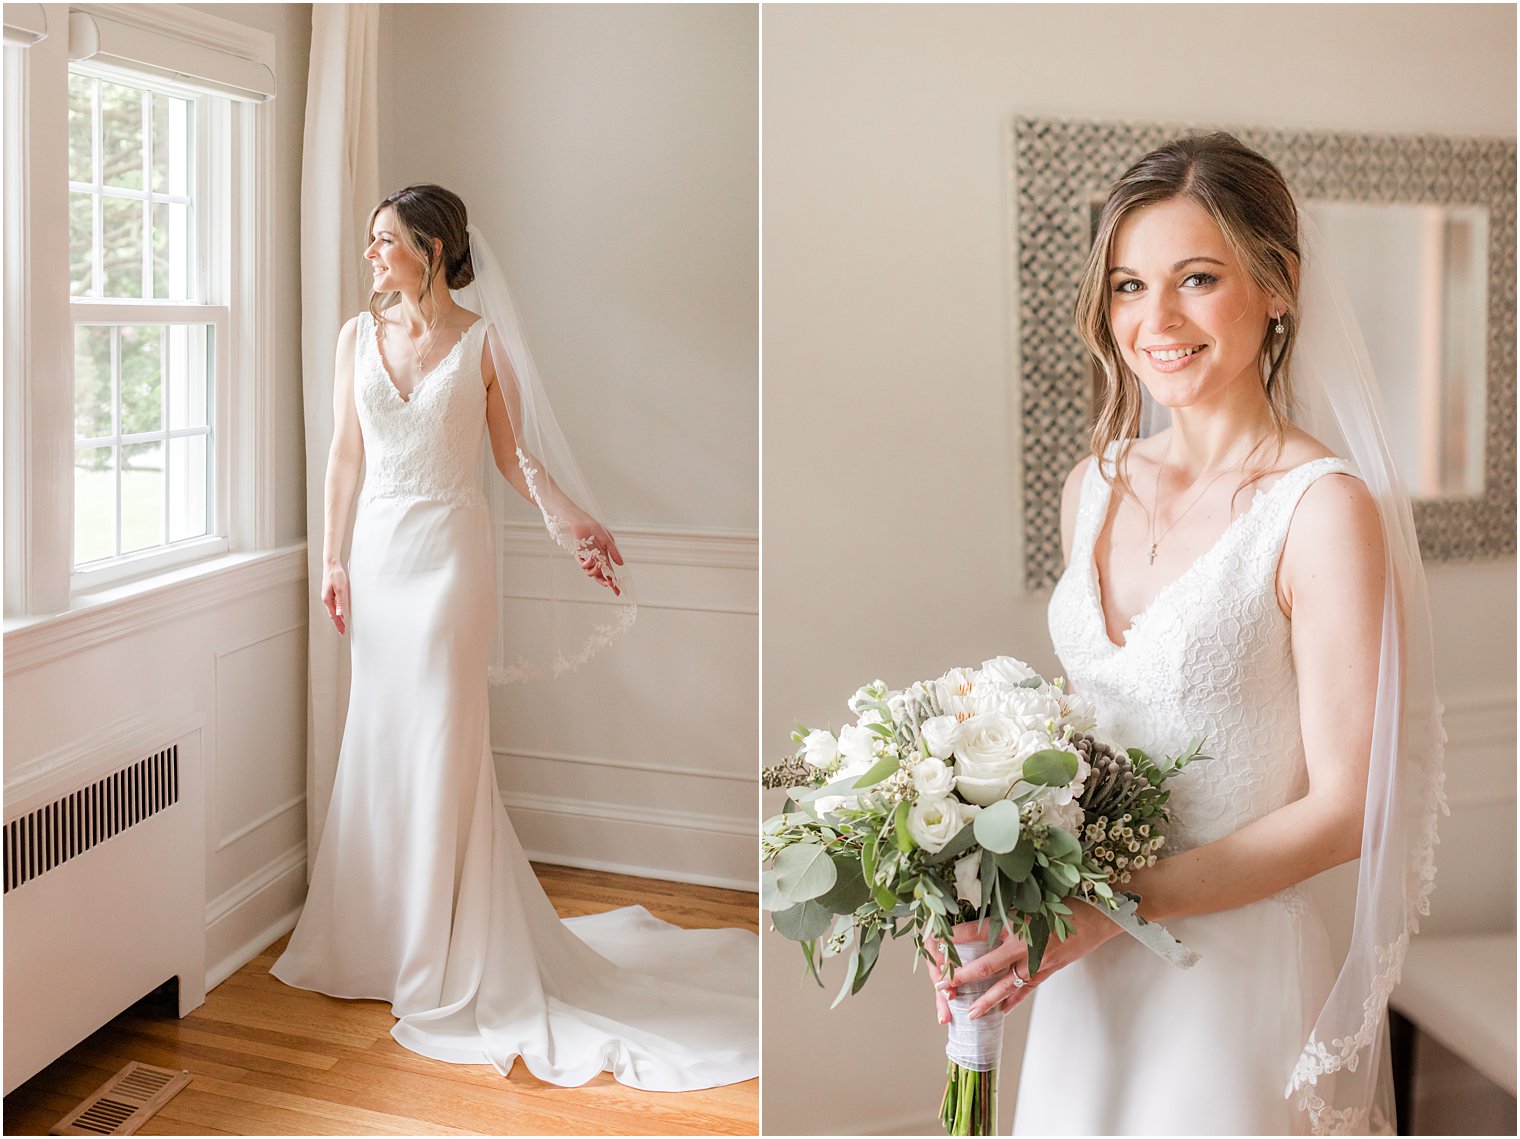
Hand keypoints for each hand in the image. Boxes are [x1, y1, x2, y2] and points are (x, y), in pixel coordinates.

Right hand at [321, 563, 349, 634]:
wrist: (331, 564)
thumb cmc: (336, 575)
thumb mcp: (340, 589)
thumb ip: (340, 602)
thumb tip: (340, 614)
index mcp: (327, 599)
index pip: (334, 616)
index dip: (338, 624)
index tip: (342, 632)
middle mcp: (326, 599)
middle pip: (332, 615)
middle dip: (337, 624)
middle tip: (342, 632)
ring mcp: (327, 596)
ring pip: (332, 610)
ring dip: (337, 618)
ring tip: (341, 625)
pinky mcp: (330, 592)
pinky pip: (333, 605)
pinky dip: (336, 611)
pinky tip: (340, 613)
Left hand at [569, 517, 623, 595]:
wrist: (578, 520)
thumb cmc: (592, 526)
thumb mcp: (607, 539)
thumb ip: (614, 552)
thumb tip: (621, 564)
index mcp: (603, 555)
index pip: (609, 572)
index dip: (613, 582)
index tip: (618, 592)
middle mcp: (595, 559)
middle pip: (600, 576)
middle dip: (605, 582)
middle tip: (610, 585)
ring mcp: (586, 558)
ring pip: (591, 573)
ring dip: (597, 572)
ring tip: (600, 565)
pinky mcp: (578, 556)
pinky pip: (583, 565)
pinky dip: (588, 563)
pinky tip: (592, 557)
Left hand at [932, 905, 1120, 1017]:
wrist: (1100, 916)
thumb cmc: (1066, 899)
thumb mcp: (1033, 896)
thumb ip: (1007, 903)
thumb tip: (981, 902)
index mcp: (1017, 923)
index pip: (977, 931)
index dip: (954, 938)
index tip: (935, 943)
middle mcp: (1025, 946)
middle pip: (986, 966)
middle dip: (962, 978)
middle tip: (942, 986)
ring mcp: (1037, 962)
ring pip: (1006, 986)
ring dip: (986, 1000)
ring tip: (969, 1012)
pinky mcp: (1048, 971)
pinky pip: (1026, 990)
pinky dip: (1013, 1001)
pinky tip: (1001, 1011)